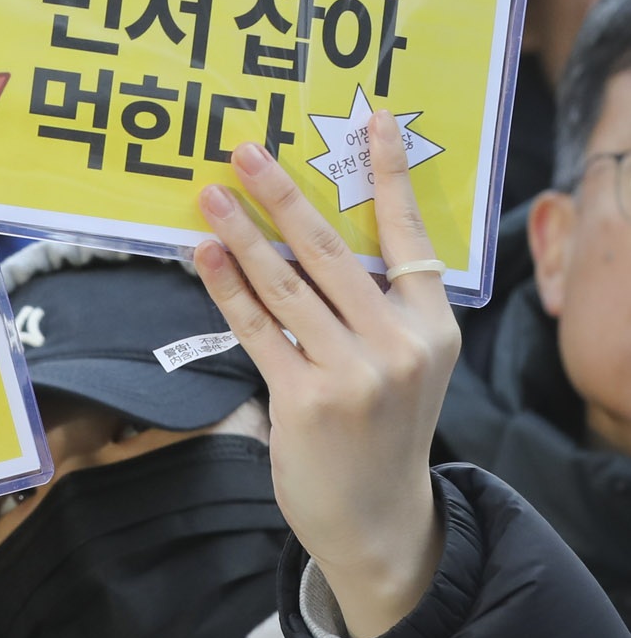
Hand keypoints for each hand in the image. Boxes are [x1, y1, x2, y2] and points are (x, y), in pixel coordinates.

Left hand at [192, 111, 459, 637]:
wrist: (376, 519)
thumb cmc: (382, 433)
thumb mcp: (406, 366)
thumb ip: (377, 309)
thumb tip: (310, 240)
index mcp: (433, 326)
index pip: (409, 234)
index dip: (389, 175)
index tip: (373, 118)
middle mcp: (398, 344)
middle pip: (332, 250)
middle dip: (283, 194)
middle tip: (244, 149)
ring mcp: (353, 374)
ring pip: (286, 285)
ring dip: (242, 234)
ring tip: (209, 195)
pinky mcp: (305, 401)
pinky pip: (257, 330)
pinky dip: (227, 289)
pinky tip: (204, 256)